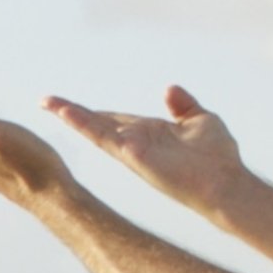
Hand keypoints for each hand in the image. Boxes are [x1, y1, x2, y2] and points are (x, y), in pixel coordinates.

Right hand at [42, 83, 245, 217]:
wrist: (226, 183)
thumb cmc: (219, 158)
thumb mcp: (201, 120)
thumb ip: (183, 105)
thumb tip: (167, 89)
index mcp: (151, 134)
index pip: (117, 121)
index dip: (96, 114)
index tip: (74, 108)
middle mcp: (137, 143)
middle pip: (98, 124)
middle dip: (73, 113)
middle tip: (47, 102)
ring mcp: (132, 150)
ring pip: (94, 128)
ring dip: (70, 114)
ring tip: (46, 103)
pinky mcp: (132, 154)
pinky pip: (102, 135)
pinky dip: (82, 123)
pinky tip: (66, 113)